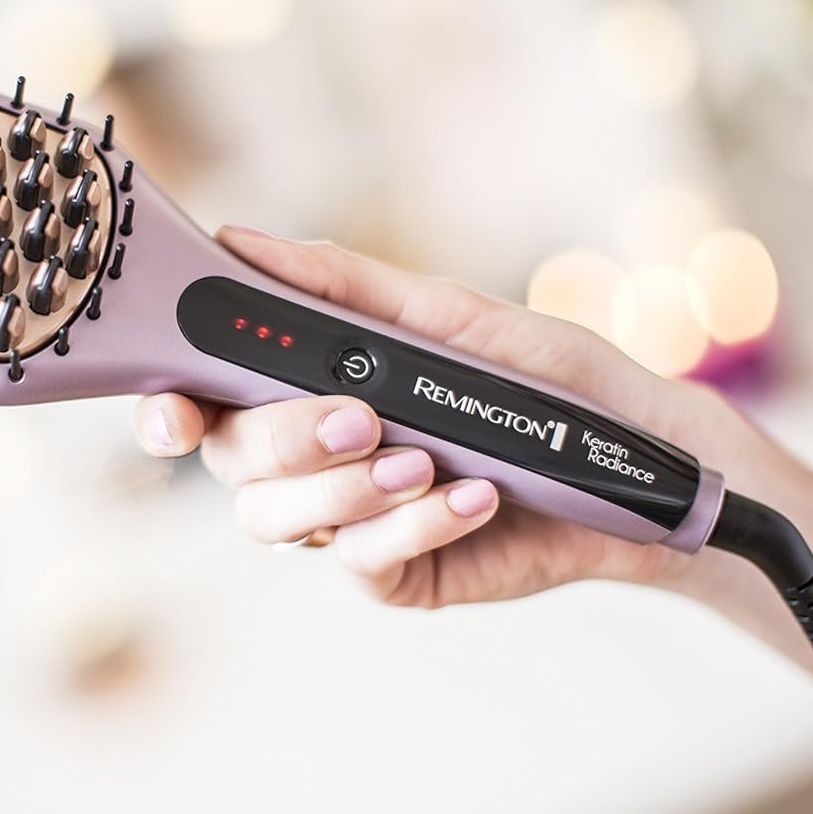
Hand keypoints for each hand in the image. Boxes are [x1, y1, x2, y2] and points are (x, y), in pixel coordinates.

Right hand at [132, 227, 767, 607]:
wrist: (641, 462)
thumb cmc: (547, 378)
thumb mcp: (446, 315)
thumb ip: (342, 288)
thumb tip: (244, 241)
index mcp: (308, 385)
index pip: (206, 399)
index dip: (171, 409)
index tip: (177, 412)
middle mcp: (313, 455)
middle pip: (232, 462)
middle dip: (284, 442)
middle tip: (359, 419)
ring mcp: (349, 518)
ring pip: (277, 521)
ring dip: (345, 490)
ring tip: (427, 460)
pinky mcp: (396, 571)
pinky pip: (363, 560)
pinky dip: (416, 523)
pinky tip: (477, 498)